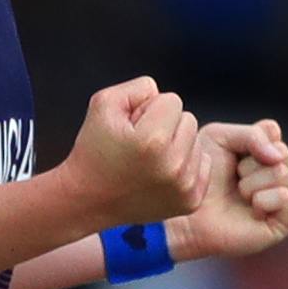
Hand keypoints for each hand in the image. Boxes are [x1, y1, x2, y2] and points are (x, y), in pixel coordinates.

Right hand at [58, 77, 199, 232]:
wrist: (85, 201)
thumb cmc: (92, 152)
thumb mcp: (103, 103)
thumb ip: (138, 87)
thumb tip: (160, 94)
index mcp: (153, 139)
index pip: (172, 100)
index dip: (148, 110)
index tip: (131, 130)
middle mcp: (173, 165)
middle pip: (189, 120)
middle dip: (165, 128)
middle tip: (139, 146)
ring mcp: (184, 187)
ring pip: (196, 143)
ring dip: (175, 148)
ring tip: (147, 163)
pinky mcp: (189, 201)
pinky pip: (201, 166)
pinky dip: (185, 167)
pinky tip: (160, 176)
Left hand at [172, 116, 287, 263]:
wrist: (187, 215)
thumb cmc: (199, 178)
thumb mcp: (218, 139)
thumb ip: (252, 134)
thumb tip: (279, 158)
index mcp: (262, 151)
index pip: (271, 131)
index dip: (249, 140)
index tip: (230, 156)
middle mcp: (276, 173)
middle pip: (280, 152)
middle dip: (249, 163)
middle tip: (233, 178)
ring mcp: (281, 197)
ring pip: (282, 174)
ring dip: (251, 183)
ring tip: (238, 194)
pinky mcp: (283, 222)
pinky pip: (284, 197)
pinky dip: (262, 200)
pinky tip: (251, 209)